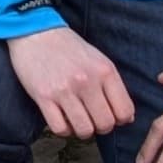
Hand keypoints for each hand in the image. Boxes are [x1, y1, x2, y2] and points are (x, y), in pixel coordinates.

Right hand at [6, 24, 134, 140]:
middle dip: (101, 127)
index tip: (111, 116)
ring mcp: (64, 90)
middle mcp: (87, 81)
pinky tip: (63, 119)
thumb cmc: (69, 48)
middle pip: (105, 124)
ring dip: (82, 130)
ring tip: (78, 120)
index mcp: (104, 70)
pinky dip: (64, 130)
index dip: (120, 120)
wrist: (36, 32)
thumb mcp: (98, 59)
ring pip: (84, 130)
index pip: (124, 111)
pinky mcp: (43, 97)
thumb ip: (113, 85)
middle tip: (93, 119)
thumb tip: (127, 117)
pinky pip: (60, 129)